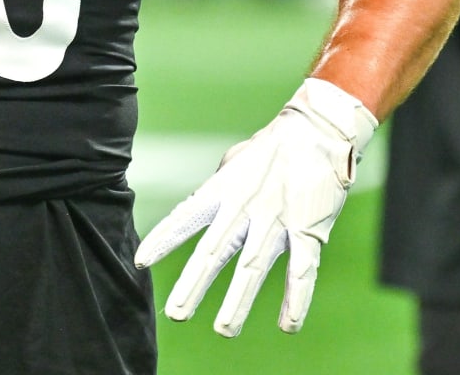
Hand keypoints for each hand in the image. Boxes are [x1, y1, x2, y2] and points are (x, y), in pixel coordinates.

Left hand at [134, 78, 376, 336]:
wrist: (318, 129)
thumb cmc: (275, 145)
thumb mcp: (237, 160)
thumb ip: (222, 182)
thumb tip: (211, 197)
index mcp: (224, 190)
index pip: (186, 217)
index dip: (164, 240)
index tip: (141, 262)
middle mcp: (244, 208)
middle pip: (214, 252)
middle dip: (194, 285)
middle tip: (175, 314)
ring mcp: (276, 221)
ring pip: (253, 268)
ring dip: (238, 302)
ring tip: (223, 330)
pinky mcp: (308, 230)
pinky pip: (302, 270)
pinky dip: (295, 299)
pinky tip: (288, 325)